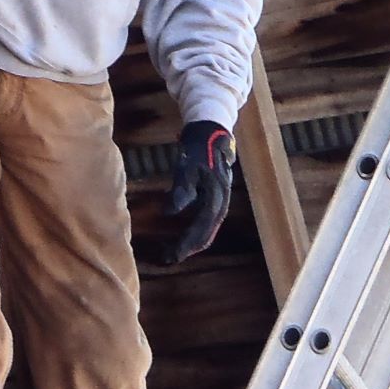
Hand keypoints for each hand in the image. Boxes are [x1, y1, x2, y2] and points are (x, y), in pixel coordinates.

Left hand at [163, 122, 234, 262]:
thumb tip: (169, 213)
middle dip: (189, 247)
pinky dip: (197, 230)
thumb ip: (181, 189)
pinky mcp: (215, 194)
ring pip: (208, 227)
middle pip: (206, 231)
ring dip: (193, 241)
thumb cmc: (198, 146)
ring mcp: (220, 197)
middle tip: (169, 259)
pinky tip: (186, 233)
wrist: (212, 129)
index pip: (201, 227)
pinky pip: (207, 218)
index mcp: (215, 196)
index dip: (186, 244)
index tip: (171, 256)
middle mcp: (221, 200)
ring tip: (176, 252)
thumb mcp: (187, 165)